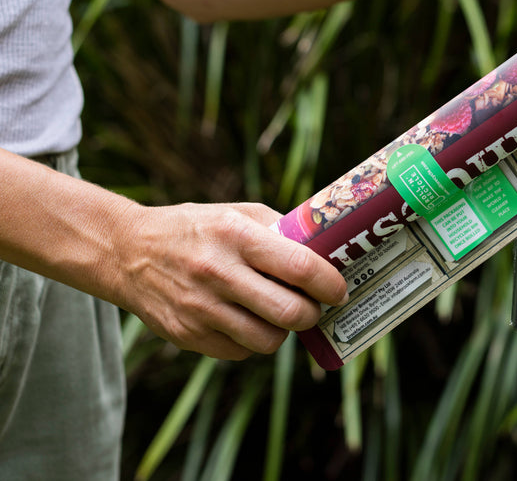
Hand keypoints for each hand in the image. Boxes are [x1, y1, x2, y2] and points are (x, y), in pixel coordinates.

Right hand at [113, 201, 347, 359]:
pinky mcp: (187, 335)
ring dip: (283, 332)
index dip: (330, 284)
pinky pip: (241, 352)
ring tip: (279, 313)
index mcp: (236, 236)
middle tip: (314, 306)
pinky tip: (246, 320)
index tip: (338, 289)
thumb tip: (327, 253)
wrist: (127, 251)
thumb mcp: (238, 213)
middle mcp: (218, 273)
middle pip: (289, 313)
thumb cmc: (196, 229)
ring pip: (268, 341)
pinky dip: (253, 341)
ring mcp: (200, 308)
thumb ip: (281, 232)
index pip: (300, 267)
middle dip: (313, 314)